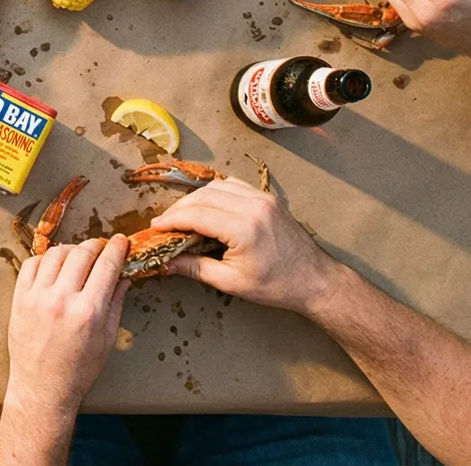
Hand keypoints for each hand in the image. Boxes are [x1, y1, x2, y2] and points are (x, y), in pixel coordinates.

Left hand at [3, 237, 129, 407]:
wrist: (43, 386)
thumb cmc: (79, 368)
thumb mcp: (107, 338)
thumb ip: (115, 302)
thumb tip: (124, 275)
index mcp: (88, 311)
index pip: (106, 265)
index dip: (117, 249)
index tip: (122, 242)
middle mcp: (61, 300)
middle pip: (81, 253)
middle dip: (96, 245)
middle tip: (103, 247)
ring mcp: (37, 298)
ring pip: (55, 254)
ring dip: (71, 249)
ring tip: (79, 256)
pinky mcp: (19, 299)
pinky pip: (31, 264)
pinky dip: (45, 259)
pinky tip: (55, 265)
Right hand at [153, 177, 340, 313]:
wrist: (315, 280)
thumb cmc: (276, 286)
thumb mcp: (231, 282)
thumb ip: (194, 268)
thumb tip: (165, 262)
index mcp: (244, 228)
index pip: (195, 214)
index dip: (170, 220)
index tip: (155, 229)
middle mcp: (253, 206)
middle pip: (202, 196)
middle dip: (179, 209)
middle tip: (165, 225)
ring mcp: (262, 198)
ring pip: (216, 186)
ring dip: (196, 199)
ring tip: (184, 217)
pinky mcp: (267, 197)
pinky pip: (233, 185)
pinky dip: (215, 193)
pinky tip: (208, 208)